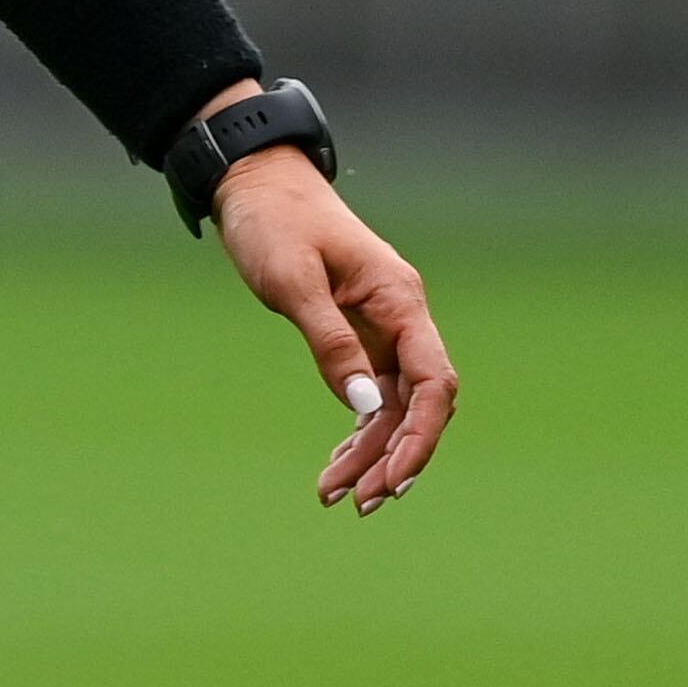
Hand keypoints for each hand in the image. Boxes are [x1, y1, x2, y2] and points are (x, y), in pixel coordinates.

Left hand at [205, 115, 457, 514]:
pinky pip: (371, 394)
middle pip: (417, 404)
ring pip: (393, 406)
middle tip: (357, 503)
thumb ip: (331, 342)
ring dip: (371, 453)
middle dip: (393, 457)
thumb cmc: (273, 221)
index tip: (393, 479)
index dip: (421, 437)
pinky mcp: (358, 334)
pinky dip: (357, 431)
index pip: (433, 382)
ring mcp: (382, 327)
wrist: (254, 182)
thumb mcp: (294, 282)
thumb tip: (365, 406)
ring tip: (335, 496)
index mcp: (399, 300)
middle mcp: (401, 317)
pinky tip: (337, 465)